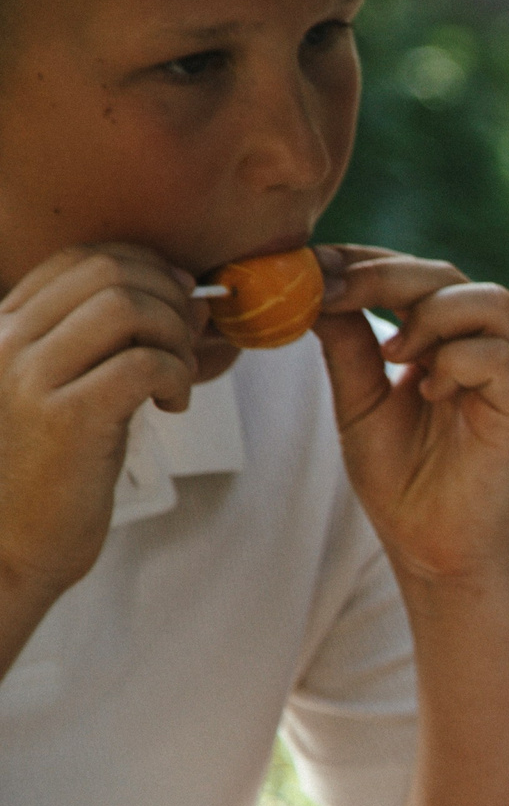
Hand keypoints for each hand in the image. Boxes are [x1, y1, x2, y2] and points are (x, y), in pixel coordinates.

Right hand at [0, 246, 204, 598]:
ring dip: (175, 336)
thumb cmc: (51, 473)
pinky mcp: (66, 418)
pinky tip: (172, 406)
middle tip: (184, 344)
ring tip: (178, 378)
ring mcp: (32, 378)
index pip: (80, 259)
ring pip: (127, 307)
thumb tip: (193, 299)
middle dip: (168, 298)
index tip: (176, 300)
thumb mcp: (71, 393)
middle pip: (109, 272)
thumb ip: (115, 344)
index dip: (144, 267)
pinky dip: (177, 375)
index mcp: (4, 330)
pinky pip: (143, 363)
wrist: (11, 546)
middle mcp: (9, 343)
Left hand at [314, 245, 508, 583]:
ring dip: (433, 313)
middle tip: (336, 293)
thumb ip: (346, 345)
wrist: (431, 548)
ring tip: (394, 350)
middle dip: (386, 275)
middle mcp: (478, 348)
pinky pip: (501, 355)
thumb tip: (315, 285)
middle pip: (447, 275)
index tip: (313, 266)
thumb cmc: (399, 480)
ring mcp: (504, 375)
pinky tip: (428, 390)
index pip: (411, 274)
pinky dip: (458, 360)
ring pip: (490, 300)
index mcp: (439, 341)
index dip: (364, 260)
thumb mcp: (356, 401)